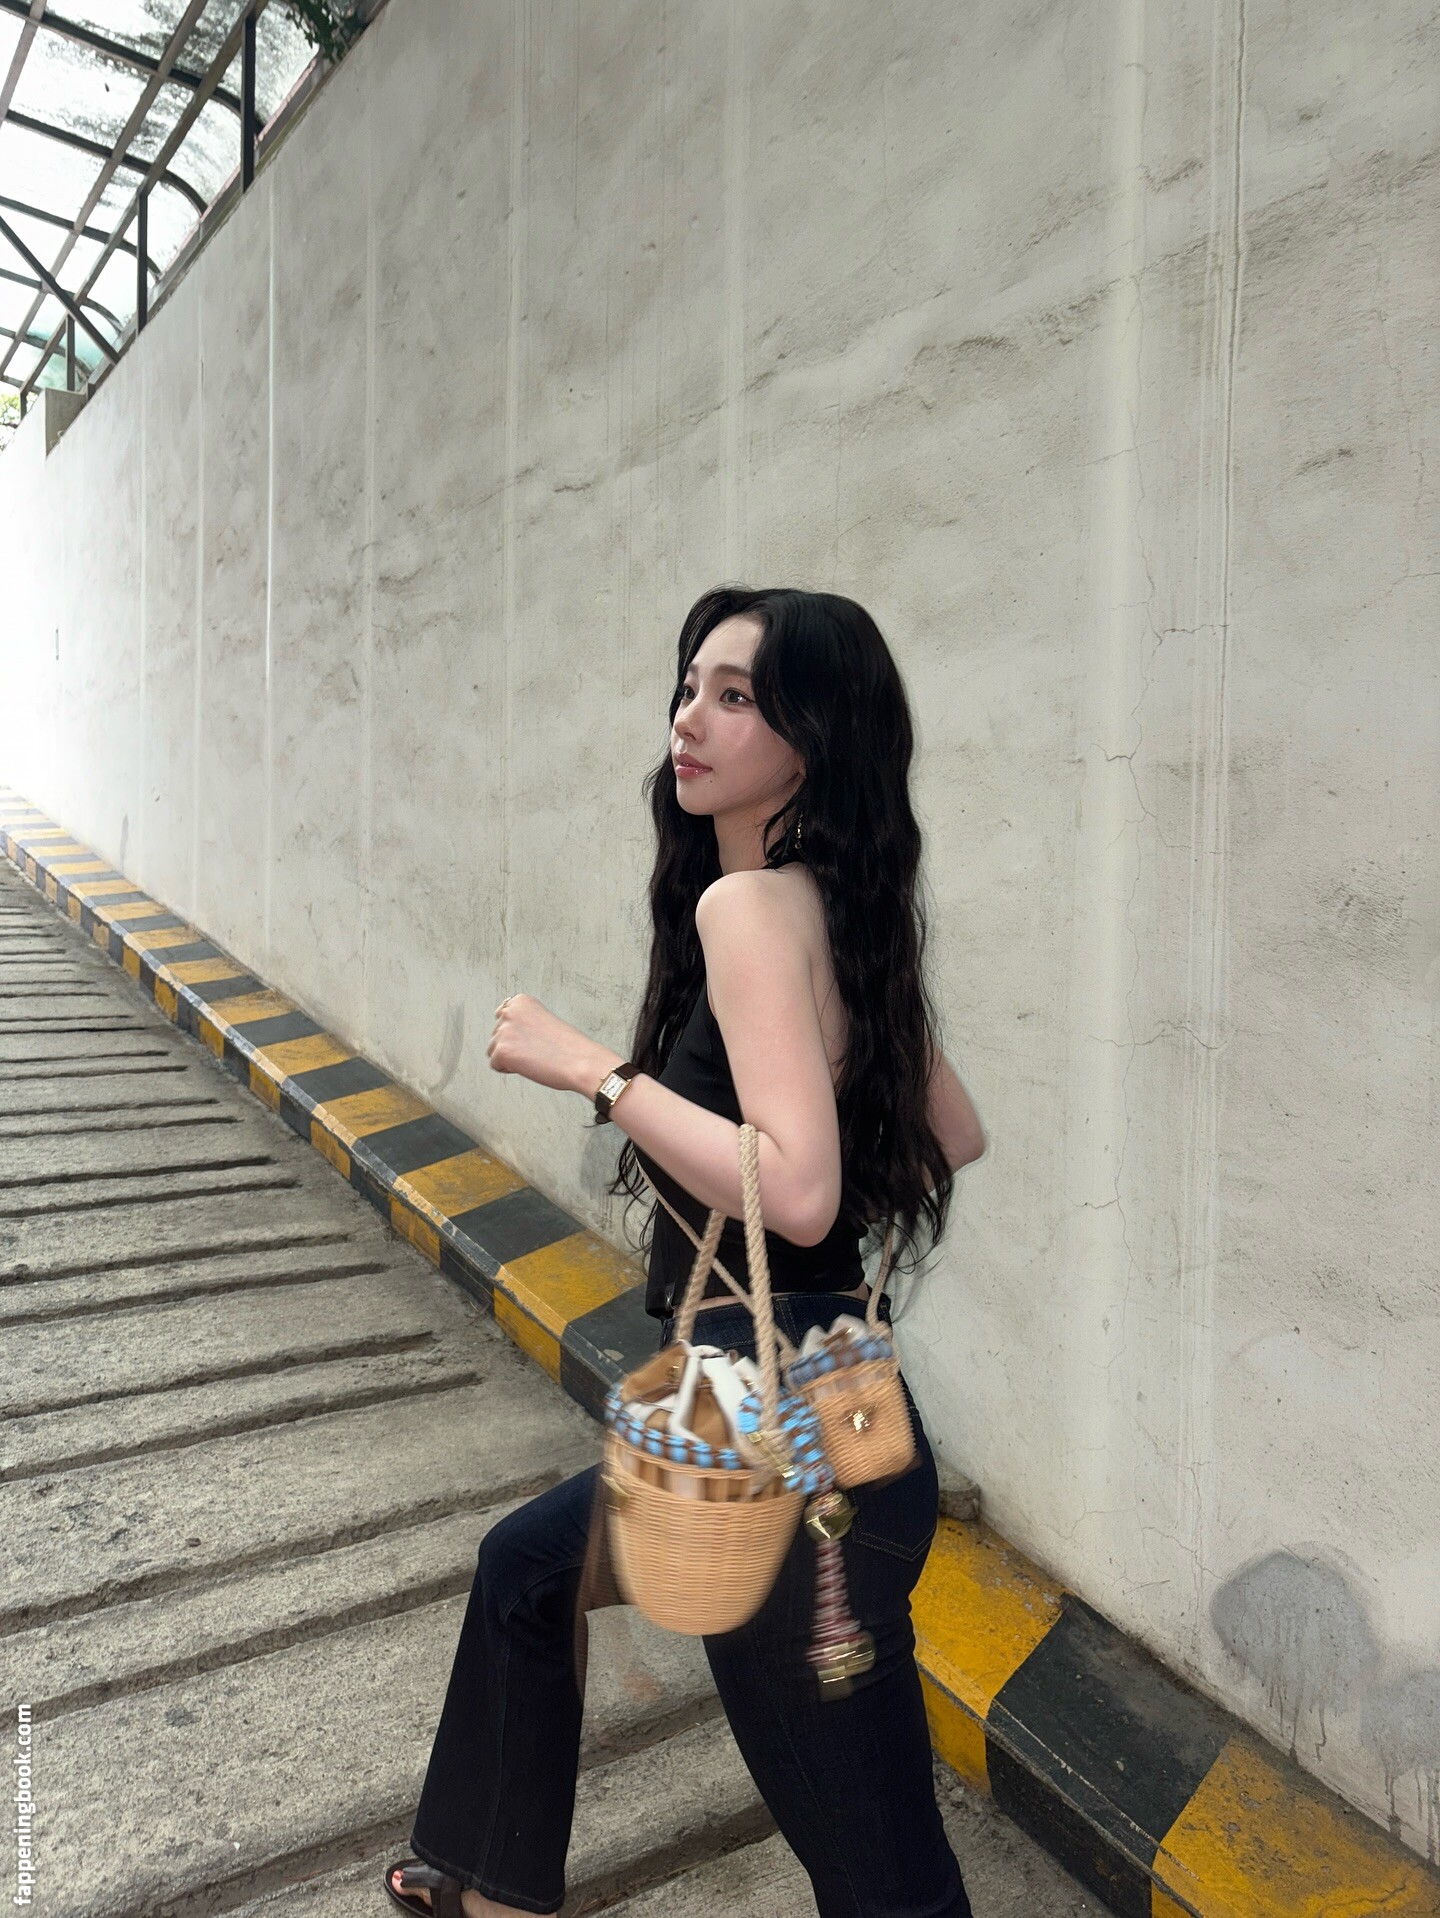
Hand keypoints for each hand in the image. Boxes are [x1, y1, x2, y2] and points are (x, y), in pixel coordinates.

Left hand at [487, 993, 617, 1096]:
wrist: (581, 1061)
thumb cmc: (568, 1045)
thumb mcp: (542, 1019)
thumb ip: (522, 1020)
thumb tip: (505, 1033)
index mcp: (521, 1001)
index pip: (502, 1017)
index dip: (517, 1032)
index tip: (533, 1037)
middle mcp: (509, 1012)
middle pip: (496, 1034)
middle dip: (511, 1045)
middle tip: (537, 1049)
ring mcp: (503, 1031)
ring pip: (493, 1050)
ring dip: (509, 1057)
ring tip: (533, 1057)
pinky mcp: (501, 1051)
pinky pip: (495, 1065)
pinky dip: (509, 1069)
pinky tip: (529, 1065)